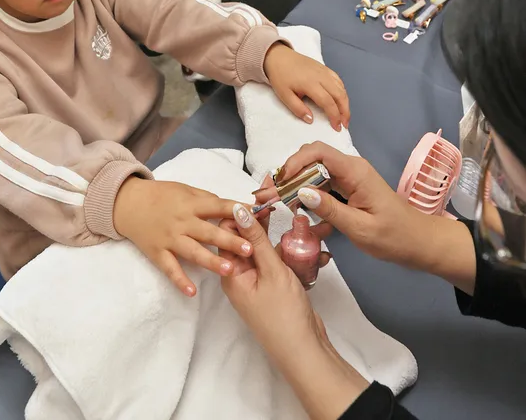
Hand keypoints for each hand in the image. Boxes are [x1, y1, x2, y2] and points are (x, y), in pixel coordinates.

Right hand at [113, 178, 252, 296]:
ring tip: (230, 270)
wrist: (129, 203)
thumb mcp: (185, 189)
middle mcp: (182, 221)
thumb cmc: (161, 194)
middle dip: (230, 241)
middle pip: (209, 232)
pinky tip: (192, 292)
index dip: (237, 211)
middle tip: (251, 250)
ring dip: (212, 261)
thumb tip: (232, 207)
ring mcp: (170, 238)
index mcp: (191, 203)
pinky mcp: (158, 252)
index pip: (218, 206)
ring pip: (193, 251)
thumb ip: (207, 200)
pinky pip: (170, 268)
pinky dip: (180, 280)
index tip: (257, 217)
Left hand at [221, 205, 367, 416]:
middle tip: (286, 205)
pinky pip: (282, 264)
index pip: (229, 232)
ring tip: (310, 227)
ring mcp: (259, 282)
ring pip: (270, 251)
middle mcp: (241, 275)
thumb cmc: (283, 314)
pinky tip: (318, 252)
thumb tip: (237, 209)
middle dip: (269, 224)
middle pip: (251, 239)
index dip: (244, 212)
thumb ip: (257, 239)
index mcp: (231, 272)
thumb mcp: (271, 272)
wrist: (304, 352)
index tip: (263, 197)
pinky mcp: (275, 288)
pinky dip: (297, 257)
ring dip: (289, 240)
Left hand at [264, 43, 349, 130]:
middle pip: (339, 95)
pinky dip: (343, 91)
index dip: (334, 116)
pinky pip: (338, 80)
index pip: (328, 102)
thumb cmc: (280, 76)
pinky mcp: (324, 67)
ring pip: (341, 87)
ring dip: (345, 102)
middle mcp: (321, 77)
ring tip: (344, 115)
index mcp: (310, 84)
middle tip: (344, 124)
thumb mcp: (284, 95)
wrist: (278, 56)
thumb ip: (298, 108)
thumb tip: (311, 120)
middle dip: (345, 111)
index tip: (337, 127)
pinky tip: (341, 99)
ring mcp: (324, 71)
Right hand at [267, 143, 427, 266]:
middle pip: (312, 158)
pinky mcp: (349, 186)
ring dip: (296, 183)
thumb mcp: (359, 228)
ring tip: (279, 201)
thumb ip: (330, 209)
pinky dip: (308, 191)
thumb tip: (301, 192)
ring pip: (315, 169)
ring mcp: (350, 176)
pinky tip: (299, 208)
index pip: (318, 152)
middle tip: (272, 194)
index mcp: (355, 171)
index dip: (295, 162)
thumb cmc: (393, 236)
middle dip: (290, 172)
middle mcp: (351, 167)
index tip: (281, 181)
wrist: (418, 242)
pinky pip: (323, 181)